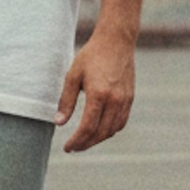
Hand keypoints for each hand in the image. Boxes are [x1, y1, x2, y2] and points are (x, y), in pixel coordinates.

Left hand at [55, 29, 135, 152]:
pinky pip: (121, 122)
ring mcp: (125, 100)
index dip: (77, 141)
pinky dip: (109, 131)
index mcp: (98, 94)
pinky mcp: (130, 98)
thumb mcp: (73, 76)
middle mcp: (114, 100)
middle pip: (100, 133)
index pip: (87, 128)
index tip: (67, 147)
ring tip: (84, 141)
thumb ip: (66, 101)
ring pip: (112, 130)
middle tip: (74, 147)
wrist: (116, 42)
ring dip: (97, 139)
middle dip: (86, 144)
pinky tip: (99, 130)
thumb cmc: (92, 56)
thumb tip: (59, 122)